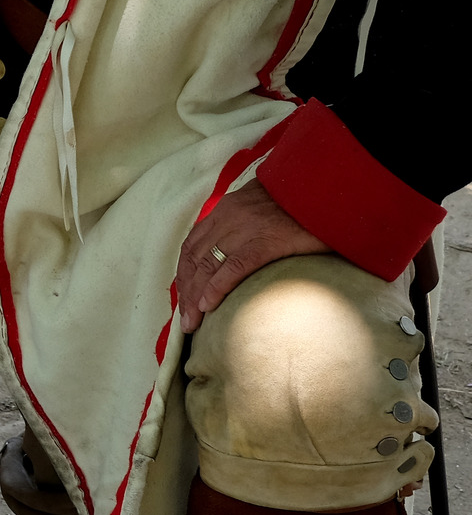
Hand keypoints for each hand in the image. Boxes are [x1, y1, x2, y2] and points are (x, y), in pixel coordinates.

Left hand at [174, 178, 329, 333]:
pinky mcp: (267, 241)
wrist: (330, 193)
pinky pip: (233, 267)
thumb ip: (246, 225)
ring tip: (192, 322)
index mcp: (226, 209)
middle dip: (186, 291)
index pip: (193, 245)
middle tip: (185, 319)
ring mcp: (246, 228)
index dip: (184, 273)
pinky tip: (209, 306)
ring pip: (207, 265)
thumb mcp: (264, 208)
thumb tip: (236, 255)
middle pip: (194, 258)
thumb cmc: (302, 205)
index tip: (183, 297)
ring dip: (194, 296)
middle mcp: (229, 217)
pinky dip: (216, 288)